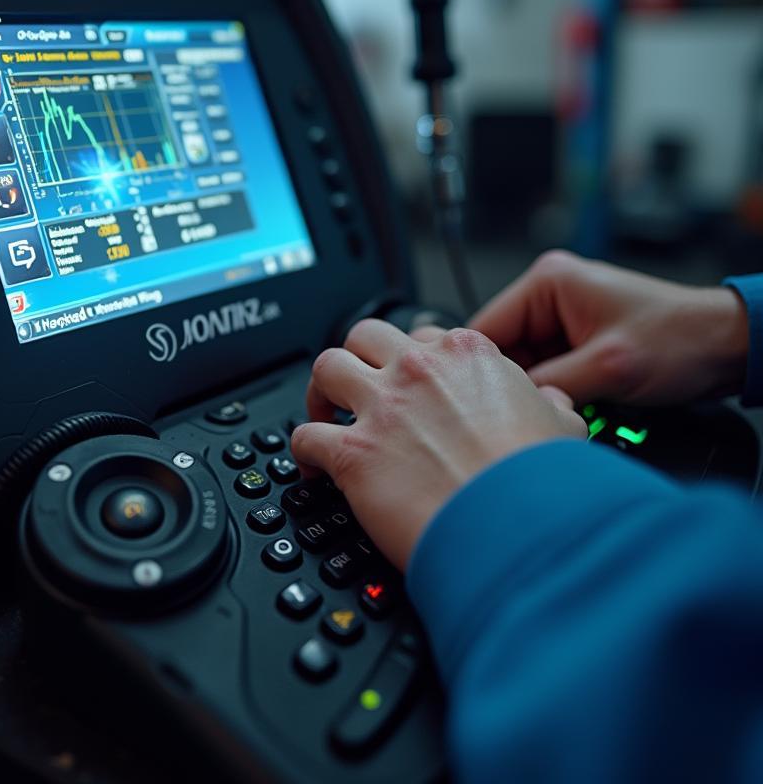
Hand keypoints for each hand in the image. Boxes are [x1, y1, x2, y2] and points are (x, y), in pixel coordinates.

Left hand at [290, 321, 585, 570]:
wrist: (520, 529)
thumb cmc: (541, 483)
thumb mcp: (563, 426)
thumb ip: (549, 404)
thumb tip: (550, 402)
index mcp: (466, 355)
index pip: (425, 336)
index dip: (414, 360)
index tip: (410, 381)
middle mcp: (418, 370)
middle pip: (365, 336)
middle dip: (359, 358)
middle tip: (360, 387)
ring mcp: (382, 407)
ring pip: (326, 367)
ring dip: (321, 390)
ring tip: (326, 413)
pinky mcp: (353, 452)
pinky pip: (304, 436)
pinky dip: (302, 451)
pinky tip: (312, 468)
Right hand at [468, 250, 748, 405]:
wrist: (730, 348)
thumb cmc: (683, 339)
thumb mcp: (607, 367)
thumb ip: (548, 385)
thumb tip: (503, 405)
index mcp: (548, 282)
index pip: (485, 327)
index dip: (477, 368)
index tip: (472, 403)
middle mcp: (551, 295)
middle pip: (502, 349)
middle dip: (513, 384)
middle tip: (520, 414)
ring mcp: (564, 320)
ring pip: (524, 366)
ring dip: (536, 392)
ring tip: (550, 412)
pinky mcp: (577, 342)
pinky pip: (548, 372)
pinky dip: (554, 394)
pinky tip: (565, 410)